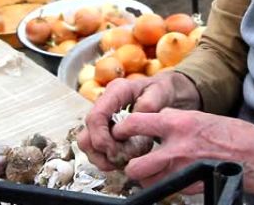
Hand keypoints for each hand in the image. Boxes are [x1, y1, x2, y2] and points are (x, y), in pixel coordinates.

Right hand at [77, 71, 200, 170]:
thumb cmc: (164, 91)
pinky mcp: (106, 130)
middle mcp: (105, 103)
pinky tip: (124, 159)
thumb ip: (149, 104)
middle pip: (87, 133)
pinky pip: (97, 149)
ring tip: (123, 161)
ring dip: (102, 158)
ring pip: (88, 144)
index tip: (115, 152)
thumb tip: (135, 118)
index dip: (101, 138)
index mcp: (116, 91)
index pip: (96, 116)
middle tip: (122, 159)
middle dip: (102, 151)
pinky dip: (107, 159)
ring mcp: (103, 118)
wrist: (167, 93)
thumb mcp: (161, 93)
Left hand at [111, 108, 253, 195]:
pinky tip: (170, 178)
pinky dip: (163, 186)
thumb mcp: (201, 116)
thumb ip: (176, 120)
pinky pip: (165, 189)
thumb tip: (157, 120)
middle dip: (130, 165)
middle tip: (132, 160)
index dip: (122, 130)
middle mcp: (177, 147)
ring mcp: (183, 170)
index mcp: (178, 123)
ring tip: (149, 172)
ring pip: (147, 182)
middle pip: (135, 164)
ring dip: (145, 178)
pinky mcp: (191, 187)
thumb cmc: (233, 134)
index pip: (136, 123)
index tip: (119, 132)